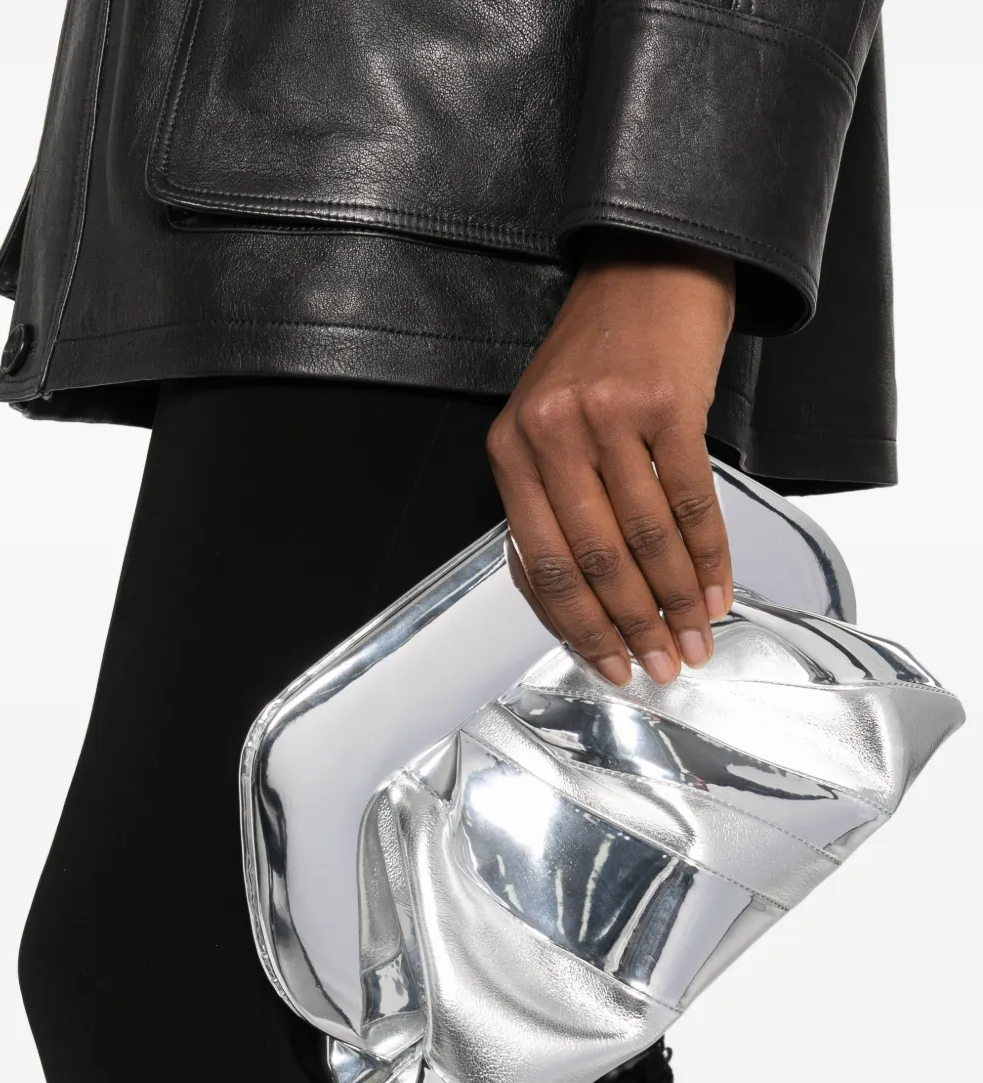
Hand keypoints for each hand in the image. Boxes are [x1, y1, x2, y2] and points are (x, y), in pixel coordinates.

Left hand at [486, 229, 735, 686]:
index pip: (542, 563)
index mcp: (510, 448)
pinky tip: (718, 592)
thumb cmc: (598, 355)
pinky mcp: (669, 404)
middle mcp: (552, 433)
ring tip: (695, 641)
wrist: (648, 268)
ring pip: (646, 538)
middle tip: (661, 667)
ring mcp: (610, 416)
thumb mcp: (547, 423)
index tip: (608, 663)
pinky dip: (709, 556)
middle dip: (632, 627)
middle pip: (595, 560)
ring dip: (676, 603)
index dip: (580, 626)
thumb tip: (578, 599)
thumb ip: (550, 503)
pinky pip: (692, 500)